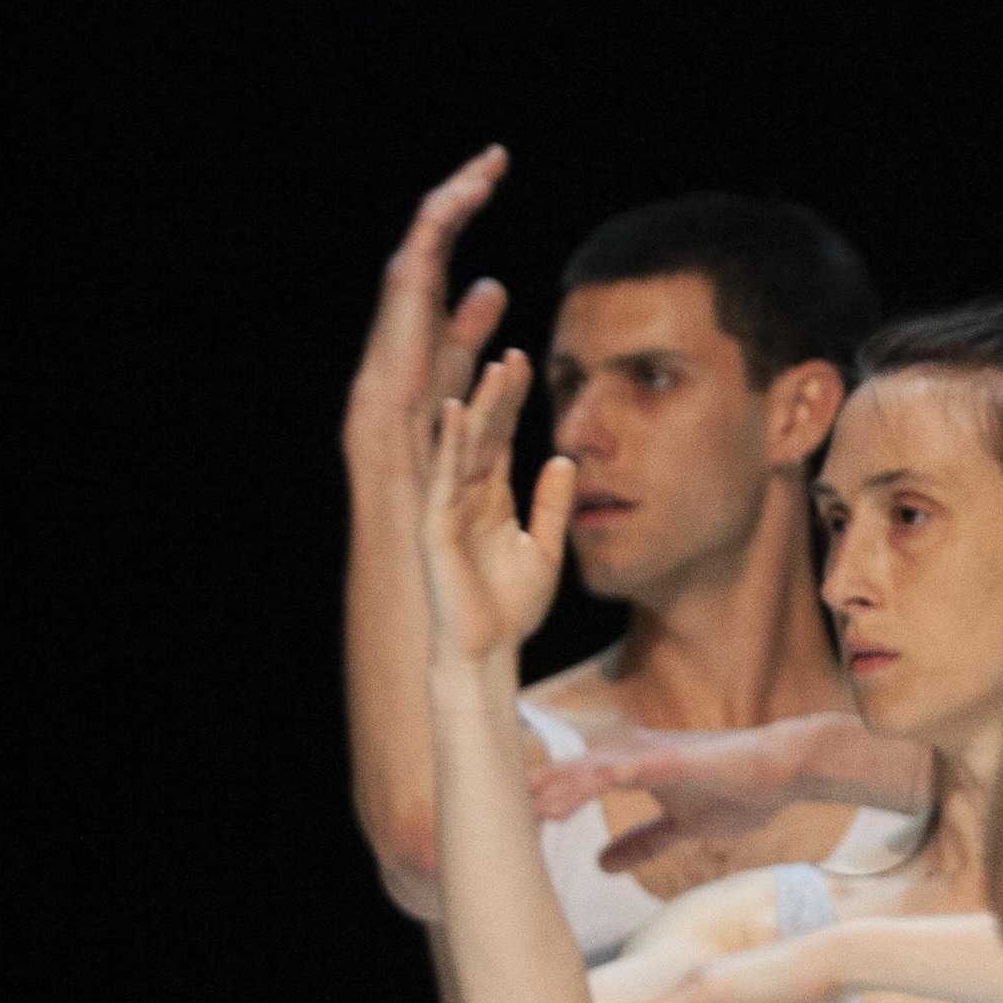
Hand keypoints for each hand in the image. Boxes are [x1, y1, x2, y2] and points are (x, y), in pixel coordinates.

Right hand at [344, 148, 511, 477]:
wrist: (402, 418)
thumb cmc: (429, 394)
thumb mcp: (462, 348)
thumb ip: (474, 318)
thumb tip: (493, 285)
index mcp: (426, 288)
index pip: (448, 234)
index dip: (469, 204)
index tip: (494, 177)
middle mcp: (413, 276)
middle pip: (440, 217)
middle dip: (467, 184)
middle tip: (496, 156)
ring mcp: (407, 277)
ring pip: (432, 218)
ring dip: (461, 188)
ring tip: (490, 165)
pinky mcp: (407, 282)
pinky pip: (429, 233)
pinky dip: (451, 208)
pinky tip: (474, 189)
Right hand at [419, 348, 574, 664]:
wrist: (489, 649)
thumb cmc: (514, 606)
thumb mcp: (546, 548)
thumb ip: (553, 505)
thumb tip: (565, 462)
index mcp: (493, 499)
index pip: (502, 439)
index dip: (513, 404)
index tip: (526, 363)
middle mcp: (467, 497)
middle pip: (484, 435)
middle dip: (498, 396)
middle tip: (513, 353)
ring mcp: (448, 509)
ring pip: (465, 448)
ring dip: (479, 409)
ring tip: (494, 370)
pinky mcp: (436, 527)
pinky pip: (444, 478)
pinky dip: (451, 445)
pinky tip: (459, 413)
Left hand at [529, 718, 914, 872]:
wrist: (786, 770)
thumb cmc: (741, 790)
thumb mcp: (682, 827)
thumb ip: (643, 842)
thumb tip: (602, 864)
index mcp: (628, 767)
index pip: (568, 785)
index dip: (535, 805)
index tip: (500, 833)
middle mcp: (627, 754)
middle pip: (561, 776)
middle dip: (523, 800)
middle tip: (480, 829)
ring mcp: (642, 753)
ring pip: (576, 773)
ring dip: (541, 796)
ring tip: (506, 820)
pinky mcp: (661, 759)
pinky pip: (610, 773)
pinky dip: (579, 789)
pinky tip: (556, 806)